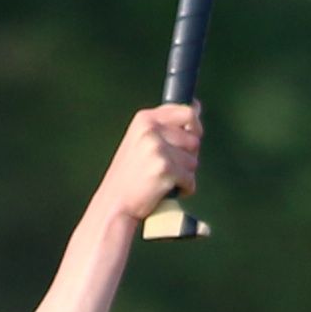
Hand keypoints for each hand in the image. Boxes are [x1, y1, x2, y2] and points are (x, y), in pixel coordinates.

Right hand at [98, 104, 202, 224]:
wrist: (113, 204)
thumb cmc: (130, 175)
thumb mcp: (141, 141)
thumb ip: (166, 126)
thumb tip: (196, 107)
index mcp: (145, 119)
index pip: (187, 112)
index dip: (195, 128)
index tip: (192, 138)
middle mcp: (151, 130)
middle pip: (194, 141)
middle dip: (187, 157)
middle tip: (166, 168)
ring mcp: (158, 149)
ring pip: (193, 162)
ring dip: (184, 175)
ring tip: (162, 181)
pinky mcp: (165, 169)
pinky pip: (190, 180)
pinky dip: (184, 189)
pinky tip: (166, 192)